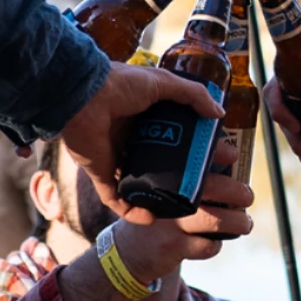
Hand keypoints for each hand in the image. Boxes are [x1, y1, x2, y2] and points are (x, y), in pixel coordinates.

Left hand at [58, 62, 222, 222]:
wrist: (82, 96)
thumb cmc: (118, 84)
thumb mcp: (162, 82)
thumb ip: (192, 95)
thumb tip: (218, 113)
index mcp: (142, 116)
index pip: (172, 137)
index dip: (192, 148)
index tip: (214, 158)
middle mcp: (128, 138)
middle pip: (157, 162)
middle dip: (180, 176)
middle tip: (204, 186)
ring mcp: (113, 157)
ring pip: (137, 183)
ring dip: (156, 197)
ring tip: (180, 207)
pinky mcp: (99, 173)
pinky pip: (116, 199)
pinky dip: (132, 212)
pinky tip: (152, 218)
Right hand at [109, 170, 252, 281]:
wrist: (130, 250)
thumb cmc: (159, 215)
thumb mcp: (163, 191)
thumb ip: (187, 178)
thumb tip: (230, 164)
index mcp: (164, 176)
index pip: (194, 159)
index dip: (218, 154)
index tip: (235, 156)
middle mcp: (166, 196)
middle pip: (212, 187)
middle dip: (238, 191)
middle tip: (247, 196)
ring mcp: (169, 223)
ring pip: (216, 220)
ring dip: (238, 222)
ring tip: (245, 223)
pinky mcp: (173, 247)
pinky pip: (207, 245)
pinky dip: (216, 244)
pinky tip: (214, 241)